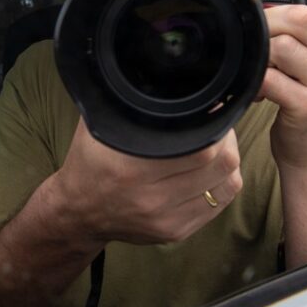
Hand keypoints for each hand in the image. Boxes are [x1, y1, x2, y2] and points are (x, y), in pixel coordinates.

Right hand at [45, 119, 243, 246]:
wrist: (78, 212)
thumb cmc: (90, 162)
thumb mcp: (99, 124)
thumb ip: (126, 102)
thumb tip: (158, 73)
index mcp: (131, 168)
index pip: (202, 146)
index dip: (216, 124)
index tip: (212, 111)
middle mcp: (151, 198)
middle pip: (221, 164)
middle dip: (226, 139)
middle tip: (217, 126)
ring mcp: (167, 220)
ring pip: (227, 184)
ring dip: (228, 161)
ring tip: (216, 147)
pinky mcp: (177, 232)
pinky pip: (220, 203)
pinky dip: (222, 183)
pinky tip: (210, 171)